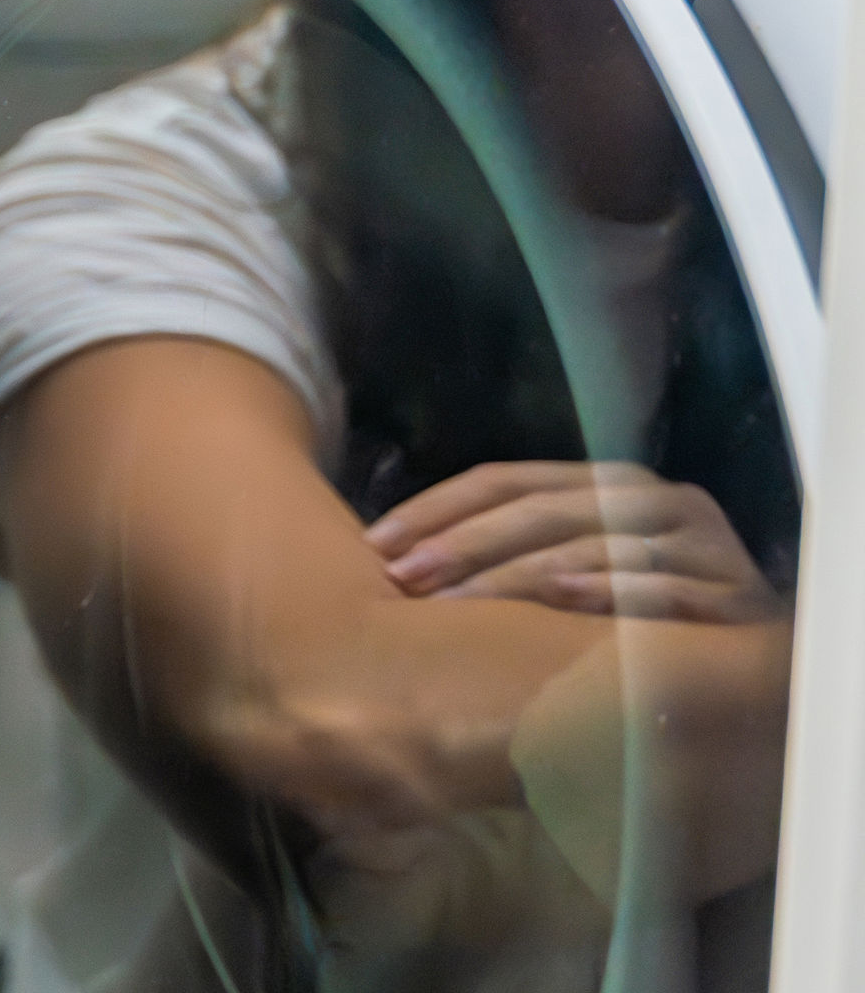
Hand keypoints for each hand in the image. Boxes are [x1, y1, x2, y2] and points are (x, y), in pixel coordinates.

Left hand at [366, 460, 780, 623]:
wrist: (763, 660)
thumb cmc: (649, 611)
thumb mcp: (583, 570)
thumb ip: (517, 552)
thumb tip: (407, 563)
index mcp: (605, 483)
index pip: (506, 479)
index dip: (437, 508)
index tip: (375, 545)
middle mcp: (653, 499)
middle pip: (541, 511)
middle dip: (464, 544)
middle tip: (402, 578)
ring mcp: (700, 543)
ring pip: (593, 547)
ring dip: (517, 576)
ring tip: (456, 604)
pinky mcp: (734, 594)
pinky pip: (663, 587)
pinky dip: (612, 591)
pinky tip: (561, 602)